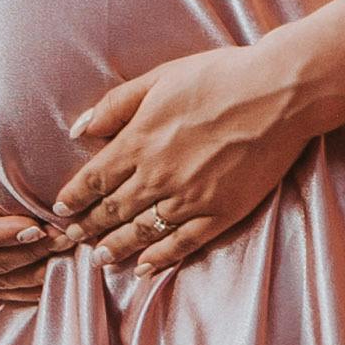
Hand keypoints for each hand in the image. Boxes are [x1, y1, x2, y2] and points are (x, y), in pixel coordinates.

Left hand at [52, 37, 340, 277]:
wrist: (281, 93)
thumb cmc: (222, 77)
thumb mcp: (161, 77)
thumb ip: (117, 104)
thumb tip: (80, 131)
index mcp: (139, 142)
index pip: (95, 179)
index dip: (75, 197)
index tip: (62, 210)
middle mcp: (158, 176)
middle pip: (112, 210)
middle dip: (87, 227)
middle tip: (70, 241)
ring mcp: (190, 198)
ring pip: (142, 231)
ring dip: (116, 247)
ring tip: (101, 259)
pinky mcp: (222, 211)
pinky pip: (183, 242)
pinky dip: (161, 257)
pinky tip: (146, 267)